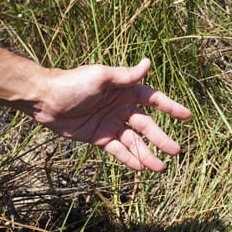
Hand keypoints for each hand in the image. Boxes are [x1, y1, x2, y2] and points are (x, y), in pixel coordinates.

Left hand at [33, 58, 190, 171]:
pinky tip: (140, 168)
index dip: (170, 108)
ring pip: (134, 142)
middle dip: (161, 138)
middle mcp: (121, 108)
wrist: (44, 100)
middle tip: (176, 151)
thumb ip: (126, 76)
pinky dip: (128, 159)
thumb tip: (148, 63)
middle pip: (146, 126)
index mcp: (124, 90)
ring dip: (147, 154)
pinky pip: (117, 150)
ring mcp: (111, 124)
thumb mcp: (101, 77)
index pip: (153, 99)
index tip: (186, 116)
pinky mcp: (99, 138)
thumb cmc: (72, 83)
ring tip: (160, 168)